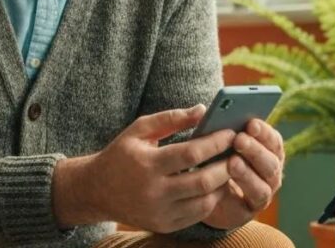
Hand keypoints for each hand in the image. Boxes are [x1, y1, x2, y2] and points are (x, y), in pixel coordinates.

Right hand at [53, 105, 236, 232]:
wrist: (97, 191)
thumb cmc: (122, 154)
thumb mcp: (139, 130)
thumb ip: (171, 118)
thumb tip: (203, 109)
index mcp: (147, 164)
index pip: (191, 154)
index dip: (215, 143)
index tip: (231, 133)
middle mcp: (154, 192)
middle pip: (203, 181)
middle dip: (226, 166)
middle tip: (238, 152)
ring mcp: (160, 212)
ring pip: (205, 201)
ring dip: (222, 183)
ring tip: (229, 167)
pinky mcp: (164, 225)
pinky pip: (198, 214)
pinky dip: (211, 198)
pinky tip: (215, 184)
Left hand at [201, 119, 284, 229]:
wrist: (200, 197)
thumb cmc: (210, 162)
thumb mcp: (213, 143)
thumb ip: (213, 128)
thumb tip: (200, 109)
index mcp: (266, 149)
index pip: (272, 139)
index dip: (263, 131)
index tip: (250, 123)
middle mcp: (270, 169)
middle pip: (272, 158)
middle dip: (256, 148)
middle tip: (239, 139)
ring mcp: (265, 188)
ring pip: (268, 177)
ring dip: (251, 167)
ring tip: (232, 161)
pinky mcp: (254, 206)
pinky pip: (258, 195)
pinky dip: (247, 184)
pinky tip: (231, 174)